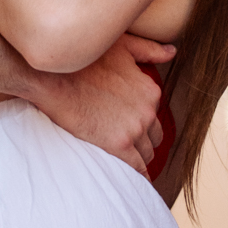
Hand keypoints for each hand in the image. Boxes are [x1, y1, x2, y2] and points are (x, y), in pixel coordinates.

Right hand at [28, 33, 175, 175]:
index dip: (144, 122)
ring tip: (128, 165)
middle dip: (144, 142)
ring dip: (139, 159)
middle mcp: (147, 110)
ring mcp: (135, 128)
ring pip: (147, 154)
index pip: (154, 115)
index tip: (133, 127)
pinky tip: (131, 181)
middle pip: (154, 137)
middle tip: (130, 147)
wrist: (55, 76)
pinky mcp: (119, 144)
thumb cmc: (86, 59)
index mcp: (149, 90)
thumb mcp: (123, 46)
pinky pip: (136, 168)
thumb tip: (172, 51)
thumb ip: (150, 50)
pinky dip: (137, 176)